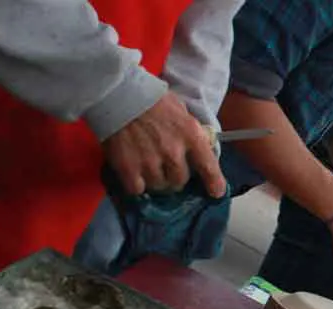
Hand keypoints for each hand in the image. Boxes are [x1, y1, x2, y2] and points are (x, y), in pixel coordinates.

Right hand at [101, 91, 225, 196]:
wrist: (117, 93)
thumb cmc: (151, 98)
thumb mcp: (181, 111)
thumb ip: (191, 132)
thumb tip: (200, 148)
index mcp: (190, 135)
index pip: (208, 167)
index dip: (214, 183)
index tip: (215, 192)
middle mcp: (173, 151)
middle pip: (180, 180)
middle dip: (175, 177)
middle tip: (167, 168)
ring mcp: (150, 161)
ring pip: (159, 185)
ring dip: (156, 180)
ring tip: (149, 168)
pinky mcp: (128, 167)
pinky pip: (137, 188)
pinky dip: (137, 184)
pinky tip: (134, 174)